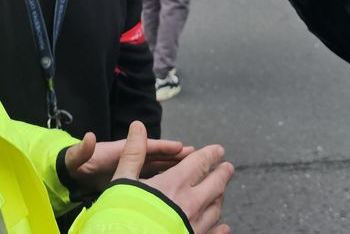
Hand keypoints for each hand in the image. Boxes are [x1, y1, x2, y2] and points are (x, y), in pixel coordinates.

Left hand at [63, 123, 191, 194]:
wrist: (72, 176)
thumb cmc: (76, 165)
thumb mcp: (76, 158)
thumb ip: (82, 150)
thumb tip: (88, 137)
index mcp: (120, 149)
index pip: (146, 147)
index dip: (163, 146)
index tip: (180, 147)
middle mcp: (130, 156)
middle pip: (157, 154)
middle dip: (176, 154)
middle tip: (197, 154)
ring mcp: (132, 167)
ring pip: (158, 166)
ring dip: (175, 165)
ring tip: (194, 165)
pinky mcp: (132, 179)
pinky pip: (153, 177)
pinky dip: (166, 178)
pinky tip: (178, 181)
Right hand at [112, 121, 233, 233]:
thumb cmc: (122, 215)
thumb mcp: (123, 181)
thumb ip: (134, 153)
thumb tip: (137, 125)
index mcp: (174, 184)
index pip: (200, 163)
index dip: (211, 154)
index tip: (219, 150)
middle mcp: (190, 204)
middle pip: (215, 185)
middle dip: (223, 173)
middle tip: (228, 167)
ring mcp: (194, 226)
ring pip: (216, 209)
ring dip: (219, 197)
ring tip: (220, 192)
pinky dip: (220, 228)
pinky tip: (223, 226)